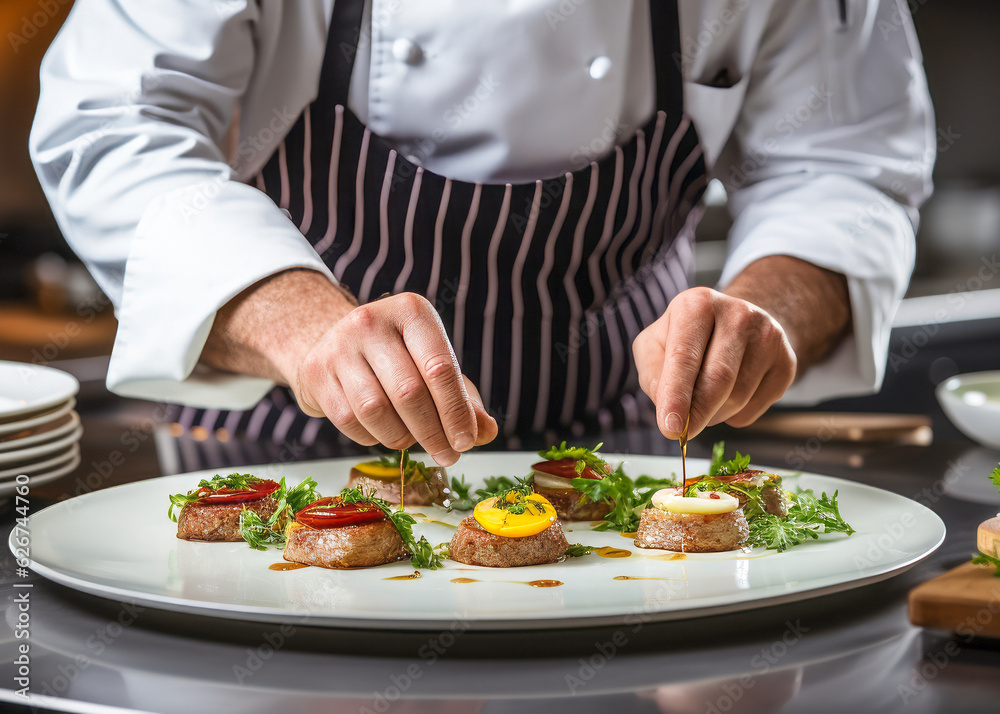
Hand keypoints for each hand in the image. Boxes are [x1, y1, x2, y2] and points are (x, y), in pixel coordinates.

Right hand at [202, 271, 496, 464]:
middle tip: (447, 455)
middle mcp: (372, 321)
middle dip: (433, 433)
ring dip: (401, 438)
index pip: (440, 368)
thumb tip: (487, 431)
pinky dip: (373, 437)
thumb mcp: (434, 364)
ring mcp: (339, 346)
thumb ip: (464, 398)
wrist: (332, 342)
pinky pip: (350, 421)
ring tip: (412, 440)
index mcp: (411, 312)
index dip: (456, 411)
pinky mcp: (317, 372)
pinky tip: (383, 432)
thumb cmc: (397, 358)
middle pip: (409, 393)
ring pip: (377, 411)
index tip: (466, 441)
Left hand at [632, 256, 851, 440]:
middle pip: (718, 379)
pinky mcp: (786, 361)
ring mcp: (769, 336)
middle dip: (697, 414)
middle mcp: (738, 313)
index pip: (685, 357)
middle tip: (682, 433)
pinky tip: (727, 398)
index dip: (676, 396)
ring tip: (703, 400)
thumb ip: (654, 377)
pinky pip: (755, 408)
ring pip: (738, 398)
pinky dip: (734, 416)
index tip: (670, 428)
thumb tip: (671, 411)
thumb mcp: (654, 347)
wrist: (734, 326)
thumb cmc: (686, 340)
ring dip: (713, 414)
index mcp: (697, 305)